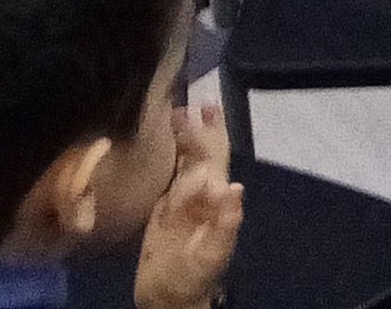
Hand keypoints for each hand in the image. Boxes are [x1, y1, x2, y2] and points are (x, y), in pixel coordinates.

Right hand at [132, 106, 240, 308]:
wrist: (170, 298)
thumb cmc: (195, 277)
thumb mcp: (212, 254)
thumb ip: (226, 223)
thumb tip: (235, 187)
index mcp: (215, 199)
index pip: (215, 158)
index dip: (212, 132)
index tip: (207, 107)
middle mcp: (200, 193)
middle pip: (199, 153)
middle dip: (196, 127)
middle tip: (185, 101)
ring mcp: (179, 200)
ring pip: (182, 160)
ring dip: (180, 136)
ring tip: (171, 112)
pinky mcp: (159, 209)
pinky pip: (164, 176)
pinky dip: (162, 157)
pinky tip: (154, 144)